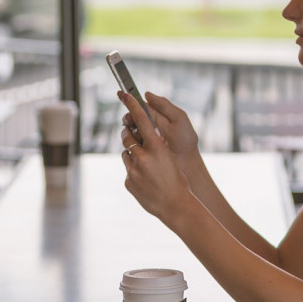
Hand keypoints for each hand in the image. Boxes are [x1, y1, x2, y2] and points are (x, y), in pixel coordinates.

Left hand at [119, 92, 194, 223]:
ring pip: (126, 154)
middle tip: (131, 132)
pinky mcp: (128, 182)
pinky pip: (128, 170)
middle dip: (128, 133)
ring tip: (146, 165)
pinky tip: (146, 180)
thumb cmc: (178, 180)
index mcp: (156, 148)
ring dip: (132, 155)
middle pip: (127, 136)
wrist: (176, 206)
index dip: (132, 106)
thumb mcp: (169, 158)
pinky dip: (134, 171)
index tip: (124, 95)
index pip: (141, 121)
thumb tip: (143, 137)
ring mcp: (133, 171)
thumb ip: (155, 147)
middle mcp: (142, 157)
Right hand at [121, 92, 198, 172]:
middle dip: (129, 118)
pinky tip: (139, 142)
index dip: (130, 100)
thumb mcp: (178, 118)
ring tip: (137, 133)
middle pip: (132, 117)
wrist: (187, 161)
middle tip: (129, 121)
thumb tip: (146, 94)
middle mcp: (148, 124)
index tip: (121, 94)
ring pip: (130, 129)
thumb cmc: (185, 139)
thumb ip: (163, 105)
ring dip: (129, 129)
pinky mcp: (142, 148)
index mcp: (156, 114)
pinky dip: (132, 140)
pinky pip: (131, 142)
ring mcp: (144, 136)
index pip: (140, 105)